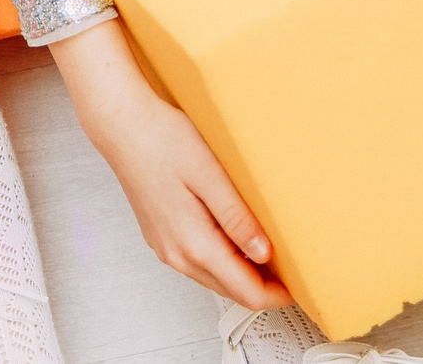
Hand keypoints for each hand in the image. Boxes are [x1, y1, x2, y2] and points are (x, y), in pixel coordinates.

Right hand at [52, 20, 289, 308]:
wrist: (122, 126)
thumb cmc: (162, 140)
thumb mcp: (210, 174)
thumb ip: (237, 218)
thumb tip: (264, 254)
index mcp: (194, 243)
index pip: (246, 292)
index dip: (278, 295)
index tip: (300, 285)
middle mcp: (177, 254)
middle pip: (232, 291)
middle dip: (264, 287)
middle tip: (292, 269)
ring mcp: (166, 248)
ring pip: (215, 278)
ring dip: (244, 273)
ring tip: (270, 251)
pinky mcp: (162, 237)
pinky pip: (199, 262)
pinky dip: (223, 259)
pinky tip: (235, 237)